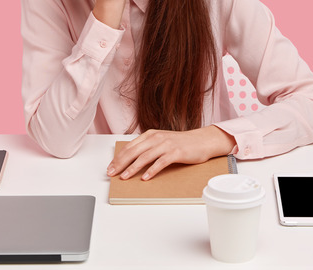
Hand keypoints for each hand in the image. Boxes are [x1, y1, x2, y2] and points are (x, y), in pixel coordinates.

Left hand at [107, 126, 235, 180]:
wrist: (201, 141)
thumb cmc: (180, 144)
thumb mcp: (161, 141)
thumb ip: (147, 147)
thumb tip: (130, 160)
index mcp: (150, 134)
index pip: (130, 146)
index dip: (118, 158)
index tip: (110, 167)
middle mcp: (156, 137)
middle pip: (134, 151)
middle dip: (120, 163)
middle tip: (112, 173)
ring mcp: (166, 144)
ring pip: (145, 157)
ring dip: (133, 168)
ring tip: (124, 177)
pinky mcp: (176, 152)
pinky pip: (160, 162)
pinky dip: (151, 170)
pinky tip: (145, 178)